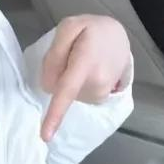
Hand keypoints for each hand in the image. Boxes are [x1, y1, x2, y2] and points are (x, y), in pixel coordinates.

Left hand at [39, 15, 130, 141]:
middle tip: (72, 51)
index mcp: (86, 63)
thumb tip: (48, 87)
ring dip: (68, 77)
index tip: (45, 136)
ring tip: (83, 58)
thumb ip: (54, 54)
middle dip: (57, 72)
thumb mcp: (69, 27)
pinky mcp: (102, 98)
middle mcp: (97, 83)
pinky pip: (76, 95)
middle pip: (59, 88)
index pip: (68, 90)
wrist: (119, 36)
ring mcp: (102, 93)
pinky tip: (88, 68)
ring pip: (67, 93)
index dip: (55, 114)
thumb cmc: (92, 30)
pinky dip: (76, 84)